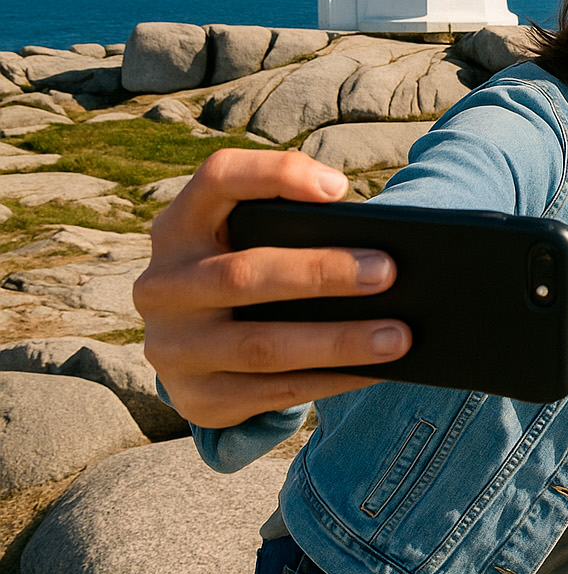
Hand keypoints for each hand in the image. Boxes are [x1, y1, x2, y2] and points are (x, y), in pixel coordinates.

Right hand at [134, 148, 411, 428]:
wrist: (197, 349)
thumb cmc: (250, 273)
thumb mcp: (251, 241)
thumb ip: (294, 229)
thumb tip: (375, 250)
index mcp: (179, 226)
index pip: (217, 178)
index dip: (276, 176)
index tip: (340, 188)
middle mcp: (163, 285)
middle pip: (242, 274)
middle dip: (321, 273)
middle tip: (388, 271)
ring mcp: (172, 347)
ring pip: (261, 346)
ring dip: (338, 342)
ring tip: (397, 335)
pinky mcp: (195, 397)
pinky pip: (272, 393)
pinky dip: (331, 380)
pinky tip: (376, 370)